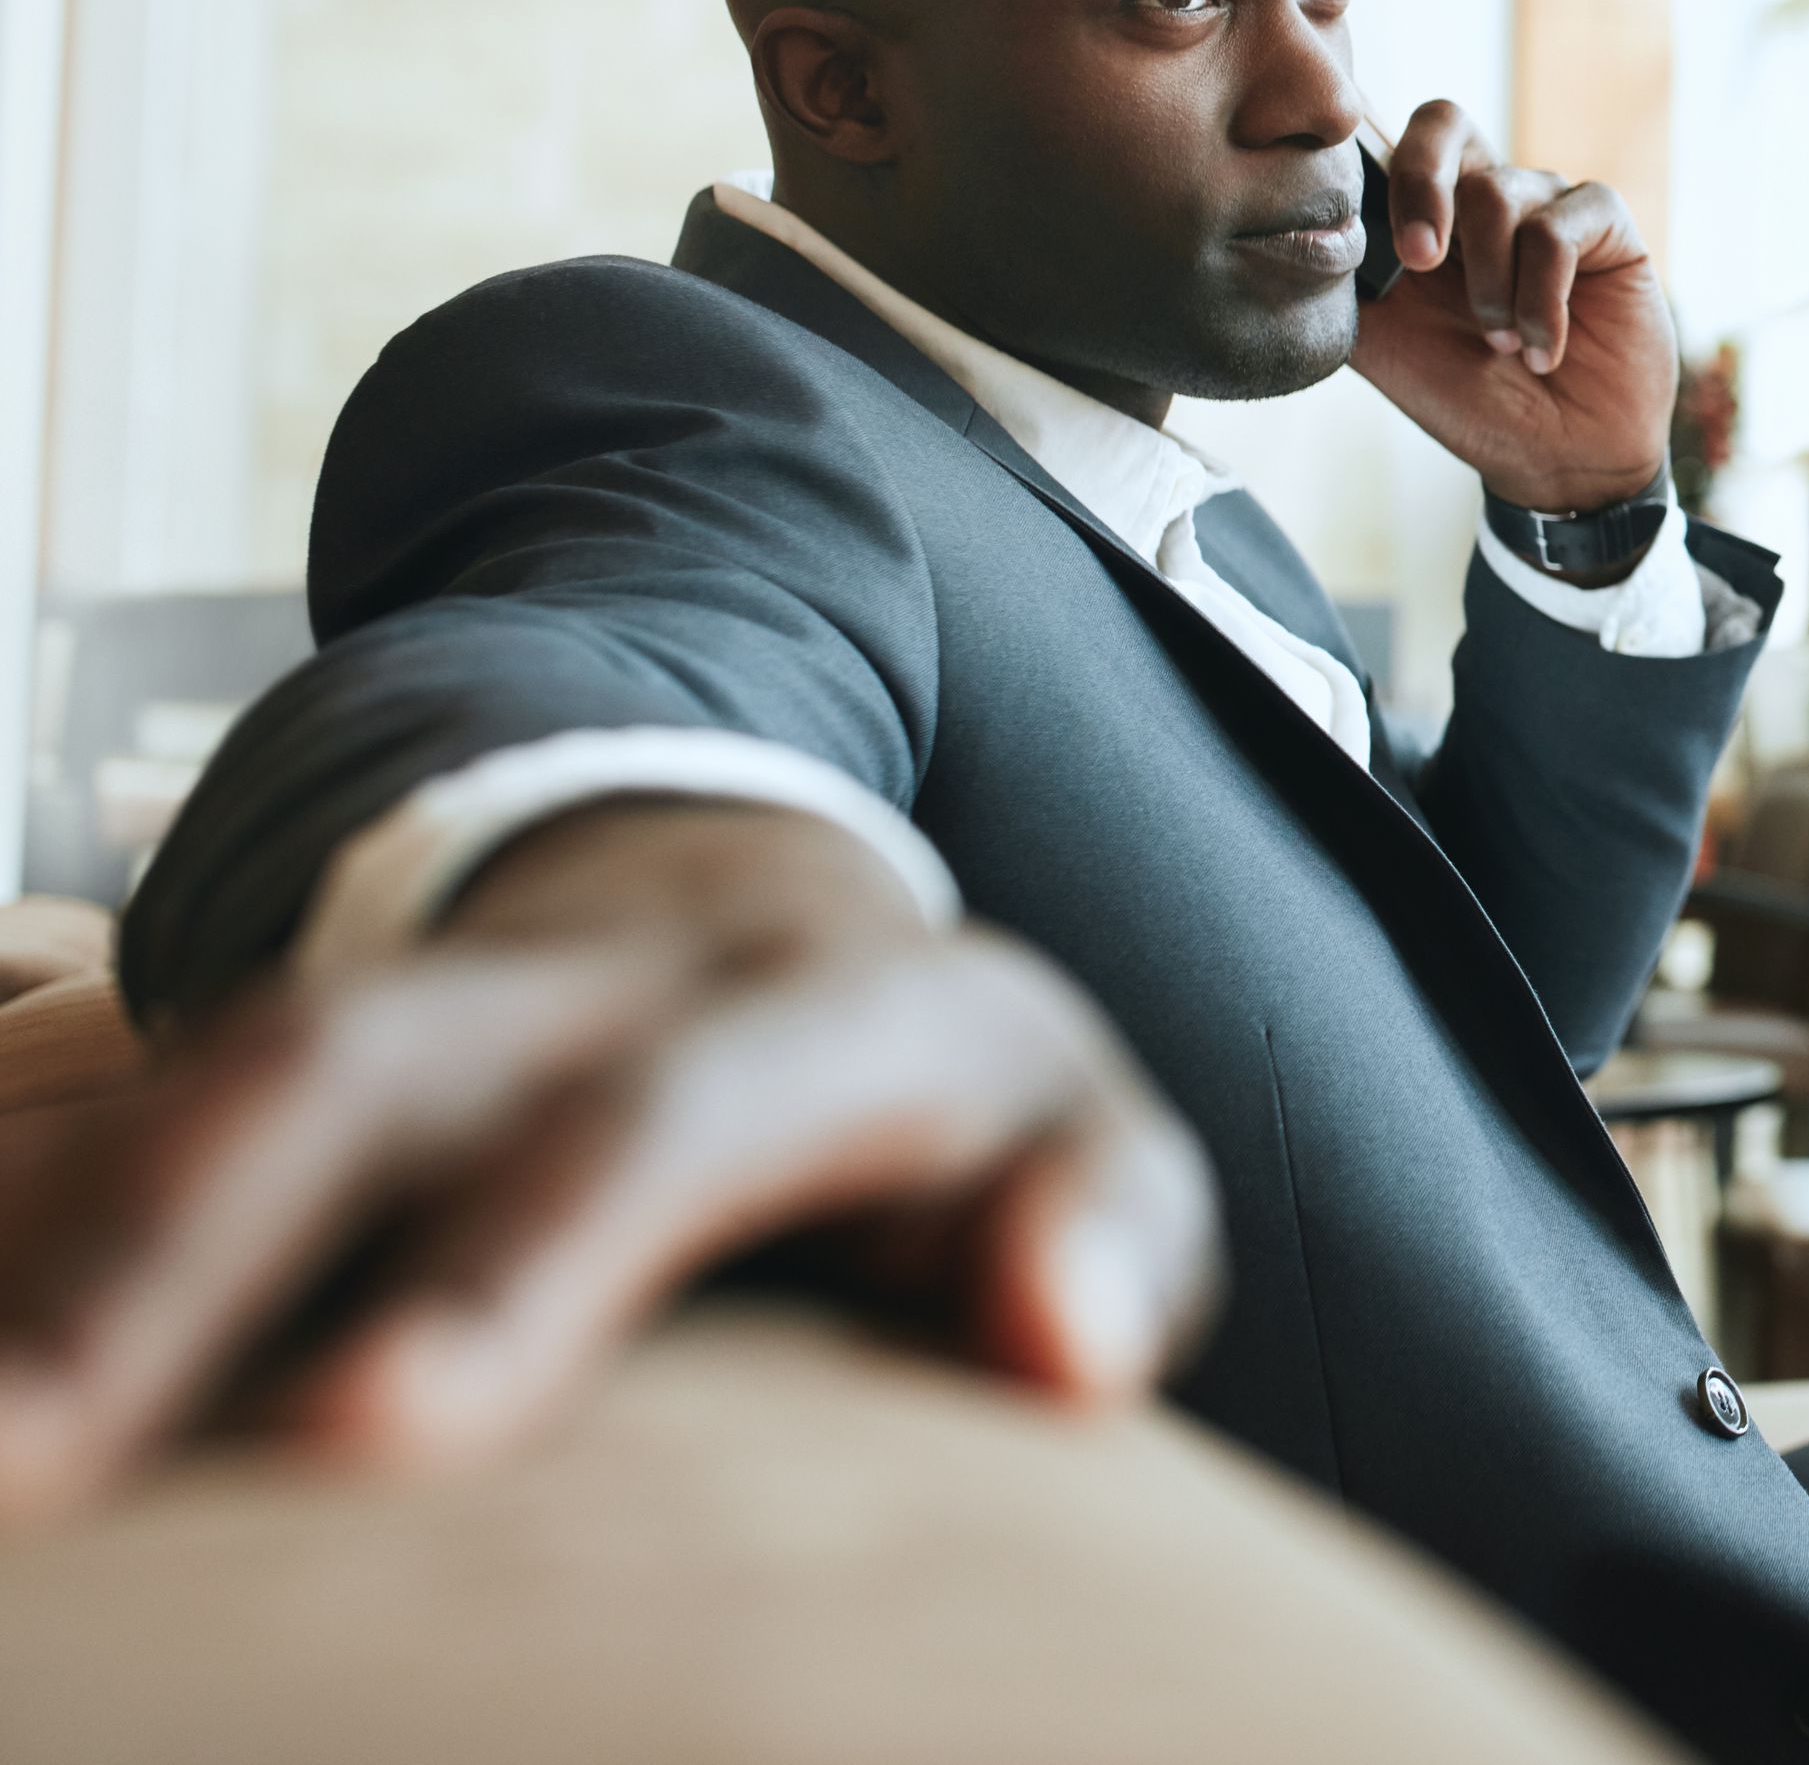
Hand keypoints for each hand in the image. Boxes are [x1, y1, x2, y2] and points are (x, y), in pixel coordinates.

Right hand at [0, 801, 1215, 1524]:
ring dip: (48, 1270)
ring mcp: (407, 1010)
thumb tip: (1066, 1340)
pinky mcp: (276, 1069)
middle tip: (21, 1473)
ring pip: (197, 1098)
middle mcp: (586, 984)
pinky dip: (19, 1242)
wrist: (757, 928)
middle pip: (358, 1082)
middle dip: (171, 1265)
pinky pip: (99, 1132)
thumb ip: (1108, 1238)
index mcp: (824, 1011)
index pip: (677, 1114)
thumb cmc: (950, 1132)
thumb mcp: (1078, 1156)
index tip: (376, 1429)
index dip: (532, 1249)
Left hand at [1350, 99, 1674, 516]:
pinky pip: (1558, 231)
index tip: (1368, 241)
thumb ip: (1345, 280)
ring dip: (1490, 285)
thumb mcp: (1385, 344)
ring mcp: (1548, 202)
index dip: (1371, 163)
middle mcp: (1487, 194)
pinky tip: (1542, 350)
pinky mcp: (1604, 223)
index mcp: (1428, 214)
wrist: (1557, 461)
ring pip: (1497, 194)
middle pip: (1443, 122)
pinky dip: (1541, 302)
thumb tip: (1303, 228)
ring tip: (1501, 344)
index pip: (1390, 139)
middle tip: (1419, 261)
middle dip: (1421, 186)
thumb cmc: (1471, 400)